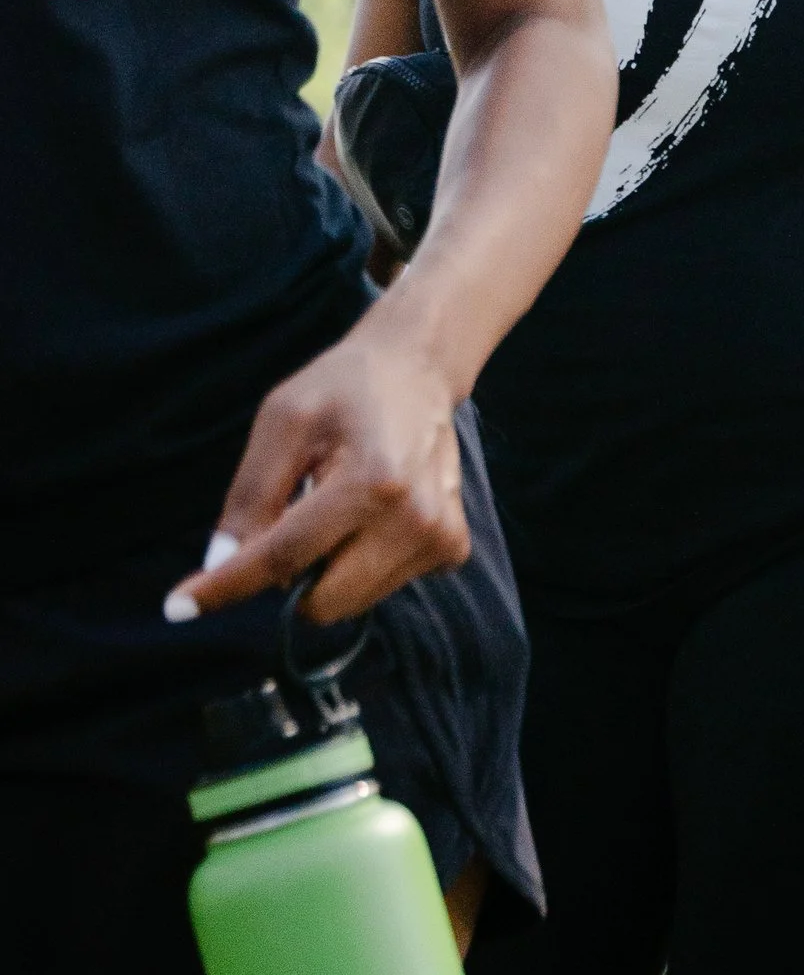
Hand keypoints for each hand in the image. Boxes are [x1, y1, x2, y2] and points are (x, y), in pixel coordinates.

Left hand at [165, 302, 469, 626]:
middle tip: (290, 520)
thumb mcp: (283, 422)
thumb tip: (220, 563)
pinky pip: (381, 588)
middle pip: (322, 601)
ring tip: (336, 508)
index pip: (285, 556)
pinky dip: (358, 566)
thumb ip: (251, 494)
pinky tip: (367, 518)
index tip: (181, 606)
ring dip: (326, 569)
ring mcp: (439, 537)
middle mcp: (415, 519)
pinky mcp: (451, 547)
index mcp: (373, 482)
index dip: (227, 585)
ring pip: (350, 602)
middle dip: (289, 577)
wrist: (418, 367)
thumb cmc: (344, 387)